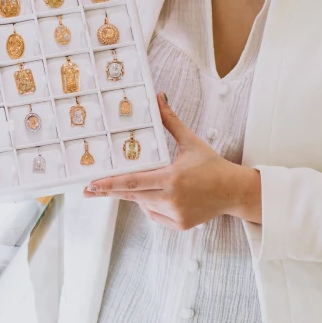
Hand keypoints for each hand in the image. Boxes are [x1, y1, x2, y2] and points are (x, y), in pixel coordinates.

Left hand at [82, 93, 261, 228]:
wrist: (233, 191)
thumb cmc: (211, 164)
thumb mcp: (190, 141)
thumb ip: (170, 121)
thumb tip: (158, 97)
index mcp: (171, 178)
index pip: (132, 182)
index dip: (109, 184)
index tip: (91, 184)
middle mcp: (171, 199)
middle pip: (131, 196)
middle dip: (109, 192)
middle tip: (88, 190)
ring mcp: (175, 214)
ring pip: (144, 204)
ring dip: (139, 194)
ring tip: (154, 182)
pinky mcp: (179, 225)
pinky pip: (155, 215)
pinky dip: (152, 206)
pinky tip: (163, 196)